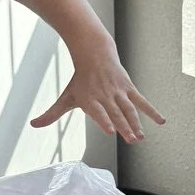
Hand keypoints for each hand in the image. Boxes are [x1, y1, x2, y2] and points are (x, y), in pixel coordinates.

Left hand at [30, 41, 164, 142]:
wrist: (94, 55)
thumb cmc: (79, 81)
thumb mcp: (65, 97)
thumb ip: (51, 114)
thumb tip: (33, 125)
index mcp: (89, 100)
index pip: (97, 112)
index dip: (103, 121)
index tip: (110, 130)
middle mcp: (105, 96)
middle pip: (115, 113)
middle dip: (123, 126)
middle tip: (130, 139)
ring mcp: (118, 92)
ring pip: (129, 109)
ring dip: (136, 123)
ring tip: (140, 137)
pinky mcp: (129, 88)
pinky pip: (142, 101)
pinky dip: (152, 111)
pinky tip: (161, 121)